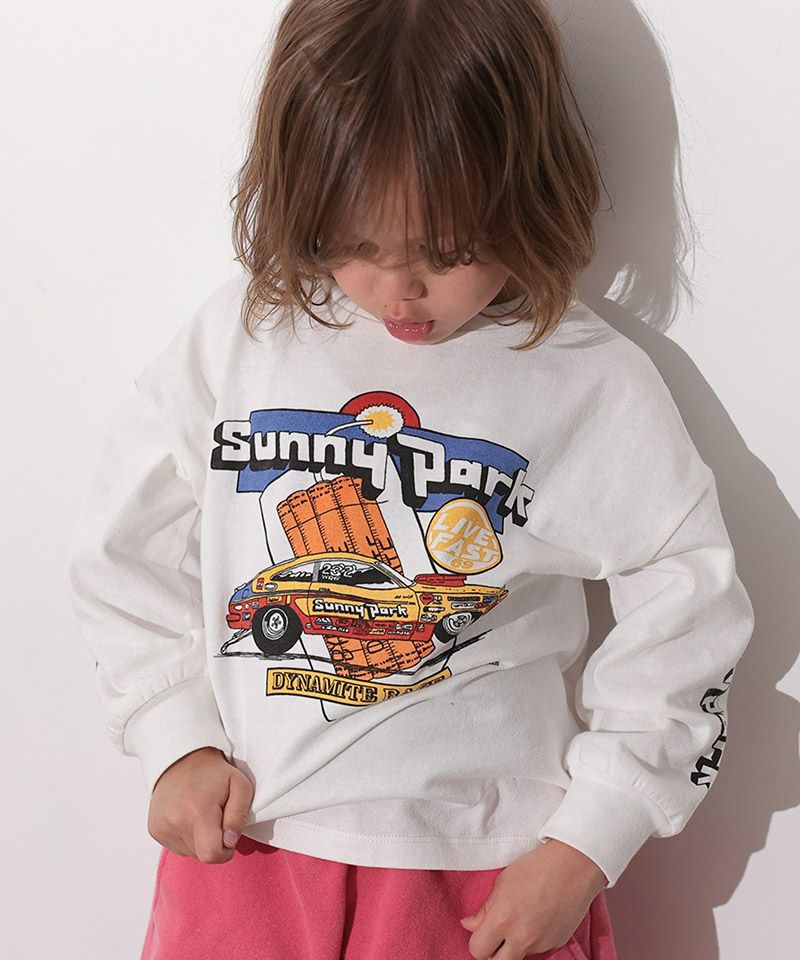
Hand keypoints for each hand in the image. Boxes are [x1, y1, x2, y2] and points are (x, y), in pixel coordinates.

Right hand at [147, 746, 253, 863]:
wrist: (182, 758)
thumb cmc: (215, 773)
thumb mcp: (240, 785)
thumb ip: (239, 816)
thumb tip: (229, 842)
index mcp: (197, 811)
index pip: (211, 855)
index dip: (225, 850)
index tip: (228, 833)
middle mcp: (174, 821)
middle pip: (201, 856)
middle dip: (213, 842)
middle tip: (215, 817)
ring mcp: (161, 827)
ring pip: (190, 853)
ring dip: (200, 840)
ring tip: (200, 813)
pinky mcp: (154, 829)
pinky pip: (178, 848)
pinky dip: (187, 837)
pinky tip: (188, 816)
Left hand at [459, 839, 607, 958]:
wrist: (574, 866)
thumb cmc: (536, 867)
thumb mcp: (503, 881)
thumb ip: (485, 909)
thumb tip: (469, 925)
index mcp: (502, 920)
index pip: (477, 950)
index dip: (478, 941)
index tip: (481, 931)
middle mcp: (521, 938)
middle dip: (493, 952)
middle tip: (496, 936)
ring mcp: (541, 944)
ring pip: (520, 955)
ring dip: (515, 944)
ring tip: (524, 917)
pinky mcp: (556, 944)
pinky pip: (538, 949)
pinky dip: (535, 938)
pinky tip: (540, 916)